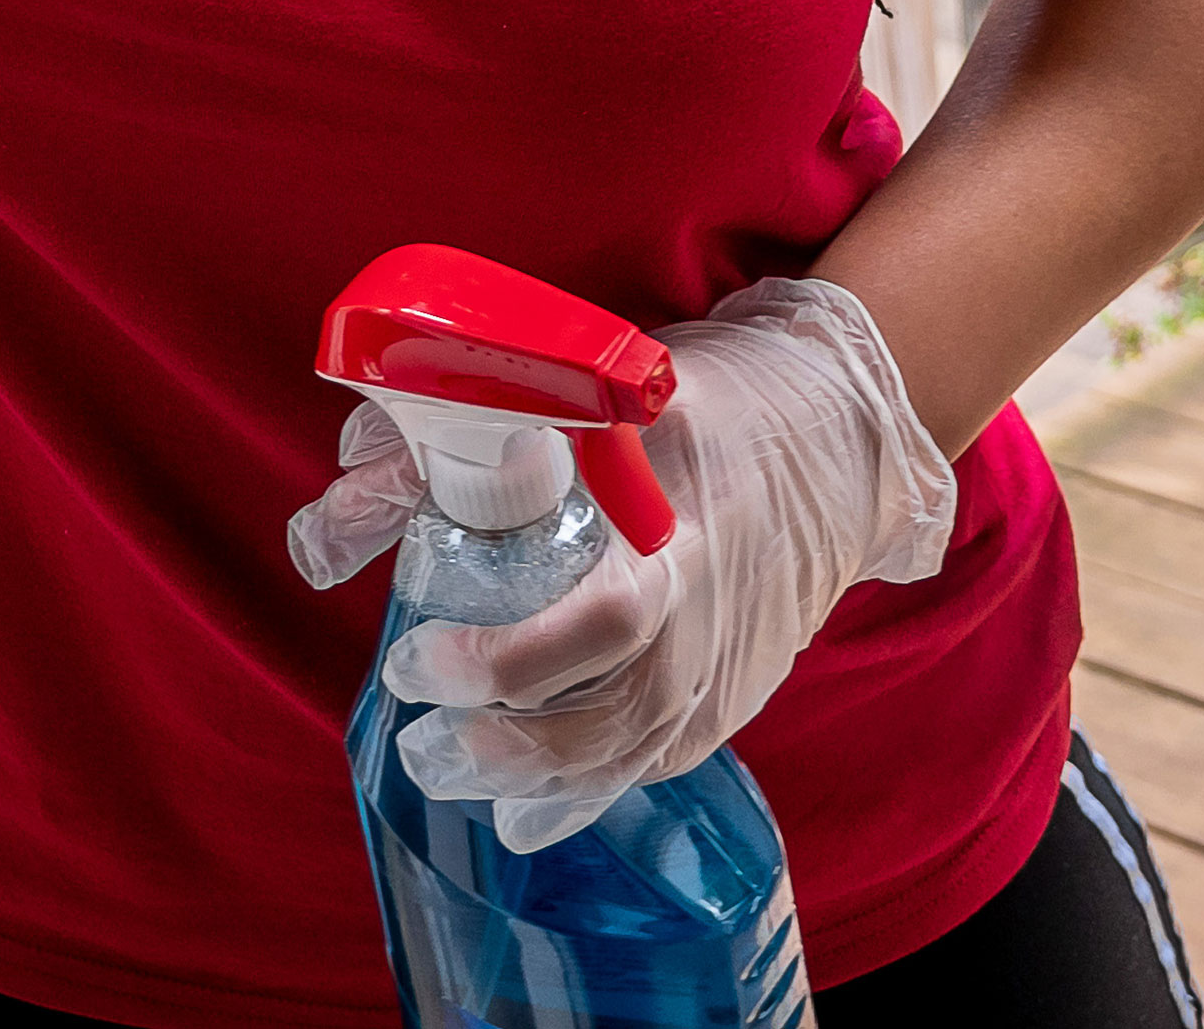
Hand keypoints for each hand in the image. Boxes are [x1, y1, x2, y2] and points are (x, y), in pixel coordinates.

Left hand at [283, 275, 953, 853]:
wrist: (841, 442)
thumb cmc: (717, 402)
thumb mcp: (620, 387)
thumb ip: (495, 413)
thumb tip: (362, 452)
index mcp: (685, 531)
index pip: (605, 621)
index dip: (510, 659)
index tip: (418, 658)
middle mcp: (711, 614)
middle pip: (617, 710)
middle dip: (511, 741)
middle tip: (416, 735)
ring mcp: (730, 663)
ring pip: (633, 750)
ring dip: (534, 776)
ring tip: (441, 772)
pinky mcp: (736, 691)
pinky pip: (659, 760)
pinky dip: (589, 793)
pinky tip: (523, 816)